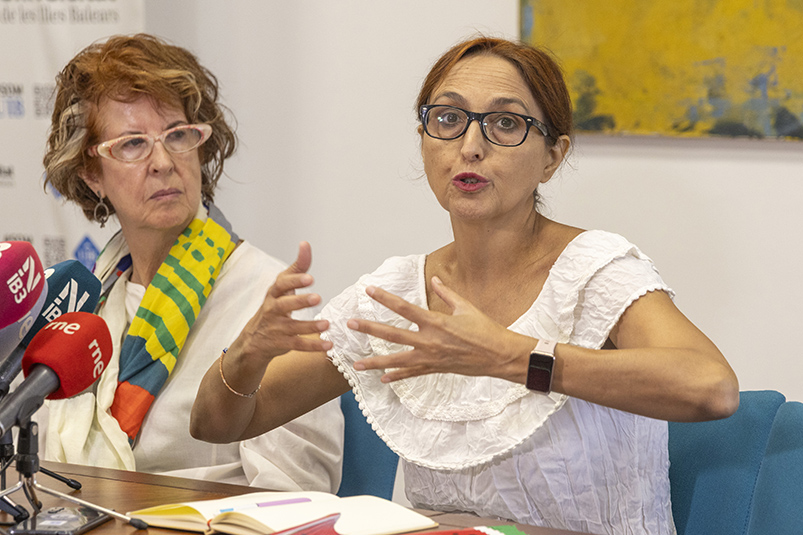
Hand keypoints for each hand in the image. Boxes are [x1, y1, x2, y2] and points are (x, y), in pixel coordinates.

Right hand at [234, 242, 331, 361]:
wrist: (254, 340)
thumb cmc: (273, 308)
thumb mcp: (282, 288)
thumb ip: (297, 268)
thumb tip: (305, 244)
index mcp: (274, 294)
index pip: (282, 284)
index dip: (295, 280)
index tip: (310, 277)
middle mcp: (273, 309)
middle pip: (284, 305)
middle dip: (300, 301)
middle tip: (317, 297)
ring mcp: (276, 327)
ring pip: (293, 327)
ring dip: (310, 326)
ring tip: (326, 324)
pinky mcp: (282, 343)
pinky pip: (298, 344)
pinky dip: (313, 346)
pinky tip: (328, 344)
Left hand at [348, 276, 535, 382]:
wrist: (499, 356)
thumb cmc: (485, 329)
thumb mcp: (466, 307)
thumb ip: (446, 294)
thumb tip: (434, 280)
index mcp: (436, 322)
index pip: (404, 308)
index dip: (385, 298)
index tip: (369, 290)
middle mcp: (429, 341)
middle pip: (392, 335)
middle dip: (369, 329)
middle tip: (351, 324)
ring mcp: (431, 358)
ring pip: (397, 361)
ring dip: (375, 362)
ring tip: (356, 364)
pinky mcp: (435, 369)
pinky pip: (412, 374)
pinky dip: (396, 376)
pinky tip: (382, 378)